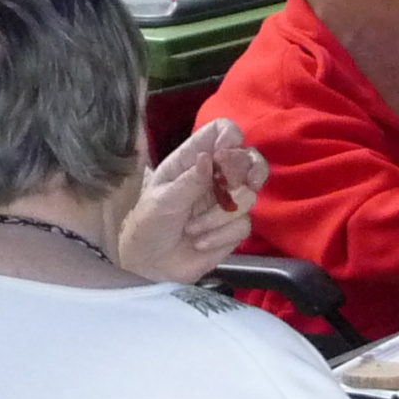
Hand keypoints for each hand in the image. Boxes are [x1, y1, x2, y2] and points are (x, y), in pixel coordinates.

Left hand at [116, 119, 263, 284]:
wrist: (151, 267)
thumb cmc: (148, 227)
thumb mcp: (163, 200)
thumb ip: (190, 180)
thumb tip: (209, 158)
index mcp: (191, 161)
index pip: (219, 131)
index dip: (229, 137)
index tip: (224, 157)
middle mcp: (214, 177)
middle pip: (250, 158)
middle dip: (247, 172)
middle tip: (236, 186)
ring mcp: (227, 202)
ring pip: (249, 196)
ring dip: (219, 216)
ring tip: (193, 228)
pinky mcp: (234, 228)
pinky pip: (244, 225)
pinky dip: (221, 235)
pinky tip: (200, 242)